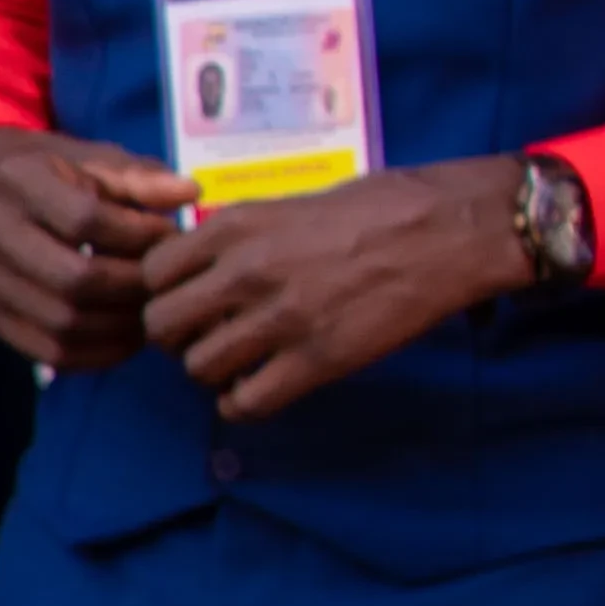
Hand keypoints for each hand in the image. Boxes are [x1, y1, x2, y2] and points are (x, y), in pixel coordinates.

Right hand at [0, 125, 191, 375]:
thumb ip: (142, 177)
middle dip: (133, 286)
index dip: (138, 234)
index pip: (84, 219)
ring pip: (63, 323)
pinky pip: (50, 352)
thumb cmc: (59, 176)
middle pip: (73, 279)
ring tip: (152, 310)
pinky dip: (99, 354)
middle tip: (165, 283)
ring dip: (121, 325)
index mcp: (18, 181)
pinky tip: (128, 336)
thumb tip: (189, 194)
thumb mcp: (97, 161)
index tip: (170, 235)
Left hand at [139, 153, 533, 421]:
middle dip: (177, 336)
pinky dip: (243, 402)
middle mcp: (247, 272)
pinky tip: (261, 387)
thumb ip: (239, 235)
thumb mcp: (291, 202)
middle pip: (161, 327)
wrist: (452, 228)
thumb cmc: (380, 207)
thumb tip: (200, 262)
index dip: (164, 291)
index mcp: (236, 227)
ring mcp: (281, 319)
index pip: (152, 273)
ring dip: (213, 371)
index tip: (189, 297)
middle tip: (207, 334)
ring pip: (198, 368)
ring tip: (240, 361)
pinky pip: (246, 402)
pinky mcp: (318, 359)